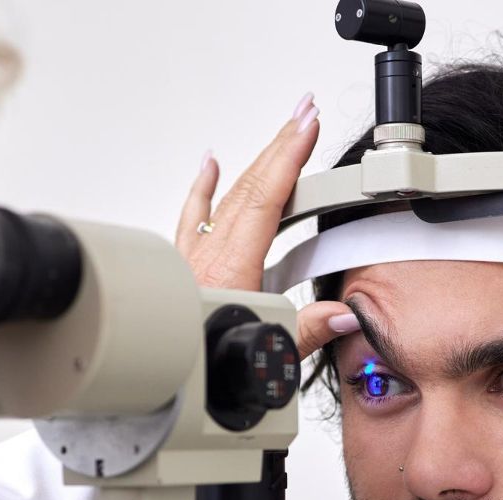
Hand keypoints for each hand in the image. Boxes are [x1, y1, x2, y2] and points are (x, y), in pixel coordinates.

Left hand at [174, 93, 360, 359]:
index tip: (308, 126)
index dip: (290, 158)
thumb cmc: (200, 370)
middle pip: (248, 186)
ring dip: (256, 162)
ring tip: (280, 134)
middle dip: (281, 145)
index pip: (265, 199)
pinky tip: (208, 166)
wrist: (158, 384)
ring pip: (226, 197)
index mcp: (230, 271)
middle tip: (305, 113)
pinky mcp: (181, 270)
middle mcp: (207, 258)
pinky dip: (203, 188)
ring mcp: (192, 261)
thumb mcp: (267, 352)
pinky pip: (192, 217)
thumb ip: (307, 332)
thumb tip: (344, 315)